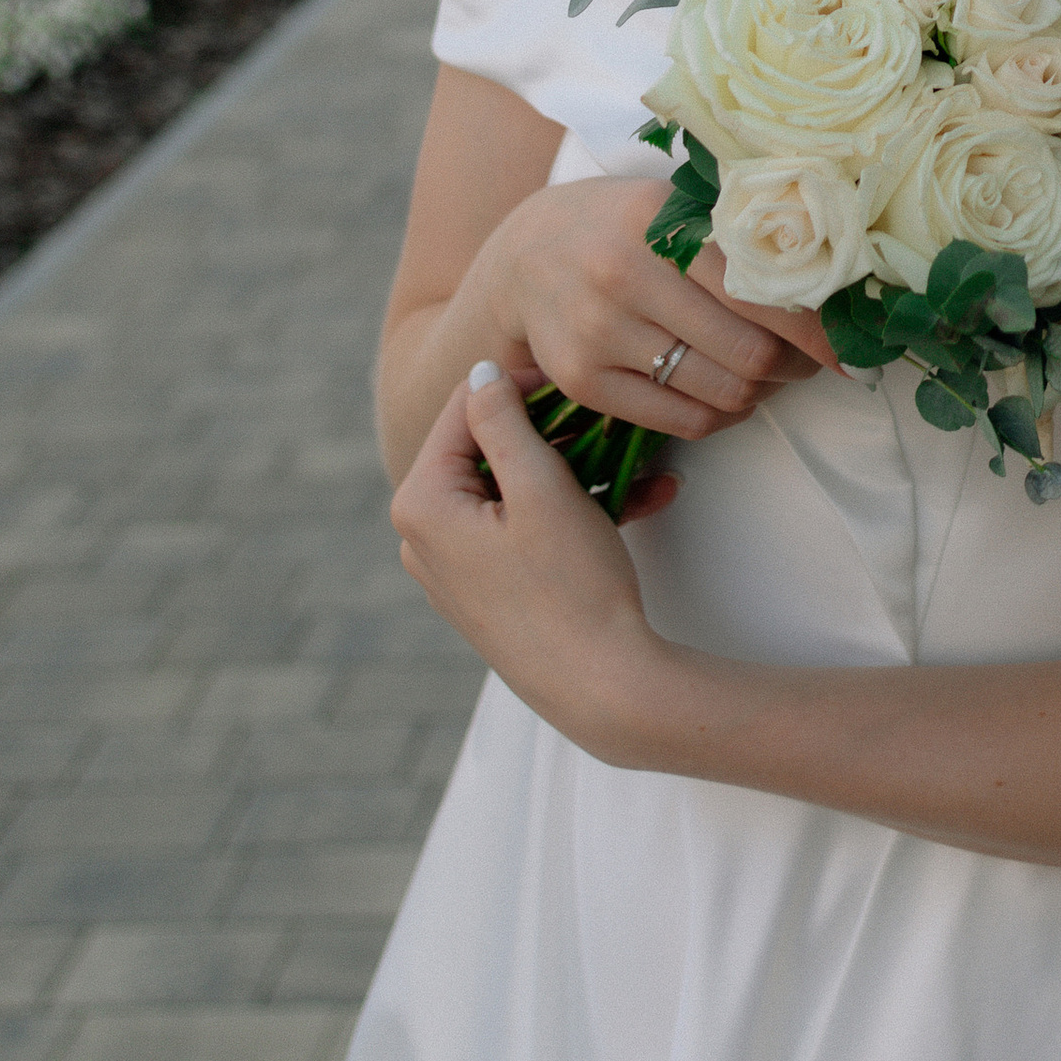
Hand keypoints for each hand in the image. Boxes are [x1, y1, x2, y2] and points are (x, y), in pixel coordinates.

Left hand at [393, 364, 674, 763]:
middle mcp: (422, 536)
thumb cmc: (572, 587)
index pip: (465, 409)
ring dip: (578, 469)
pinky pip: (525, 528)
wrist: (602, 687)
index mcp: (421, 504)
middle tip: (610, 415)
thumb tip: (480, 374)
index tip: (576, 375)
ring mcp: (454, 568)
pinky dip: (573, 510)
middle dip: (558, 432)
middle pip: (489, 450)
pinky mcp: (488, 590)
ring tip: (638, 459)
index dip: (522, 382)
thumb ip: (504, 420)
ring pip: (515, 489)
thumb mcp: (541, 487)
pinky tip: (639, 497)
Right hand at [474, 175, 830, 451]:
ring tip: (767, 375)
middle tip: (810, 362)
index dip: (819, 331)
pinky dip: (721, 416)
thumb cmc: (623, 227)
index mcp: (660, 222)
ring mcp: (598, 333)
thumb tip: (835, 287)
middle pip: (750, 353)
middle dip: (796, 367)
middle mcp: (624, 275)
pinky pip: (682, 422)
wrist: (525, 255)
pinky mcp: (582, 380)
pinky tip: (726, 394)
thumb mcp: (672, 209)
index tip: (853, 350)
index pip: (763, 292)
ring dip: (761, 394)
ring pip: (721, 394)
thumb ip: (739, 238)